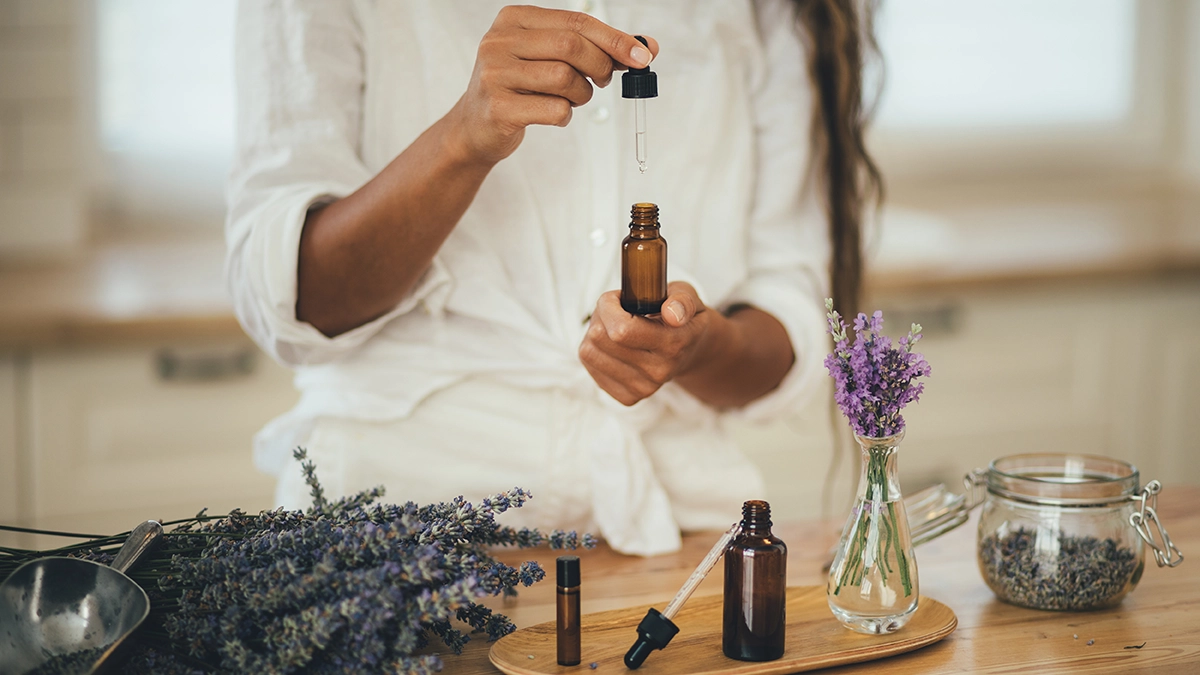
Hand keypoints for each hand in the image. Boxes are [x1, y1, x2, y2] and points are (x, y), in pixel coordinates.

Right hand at [448, 6, 657, 165]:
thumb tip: (647, 48)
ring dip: (582, 94)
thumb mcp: (550, 58)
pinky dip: (565, 114)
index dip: (615, 39)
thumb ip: (594, 49)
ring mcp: (495, 74)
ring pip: (565, 78)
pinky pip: (555, 110)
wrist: (475, 126)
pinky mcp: (498, 107)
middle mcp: (499, 41)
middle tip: (603, 80)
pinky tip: (553, 113)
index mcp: (513, 19)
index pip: (576, 21)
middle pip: (572, 46)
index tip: (643, 56)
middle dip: (600, 66)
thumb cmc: (520, 88)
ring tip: (571, 98)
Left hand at [579, 282, 723, 405]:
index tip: (617, 297)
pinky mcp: (628, 397)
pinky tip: (613, 346)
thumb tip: (671, 314)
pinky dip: (595, 350)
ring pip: (589, 352)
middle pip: (599, 338)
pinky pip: (589, 366)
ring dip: (595, 332)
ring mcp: (643, 388)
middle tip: (617, 310)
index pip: (622, 330)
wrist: (688, 351)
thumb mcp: (688, 296)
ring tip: (615, 326)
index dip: (609, 306)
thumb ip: (683, 301)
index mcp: (674, 344)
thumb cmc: (680, 317)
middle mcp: (659, 371)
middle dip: (601, 316)